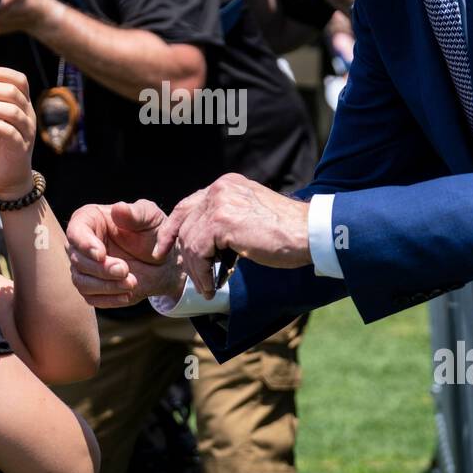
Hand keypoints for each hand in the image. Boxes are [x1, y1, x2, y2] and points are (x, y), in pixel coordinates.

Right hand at [67, 201, 184, 307]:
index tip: (101, 254)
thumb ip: (135, 213)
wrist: (165, 260)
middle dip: (101, 269)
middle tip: (125, 270)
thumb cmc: (154, 232)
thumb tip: (119, 208)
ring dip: (105, 286)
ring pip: (81, 281)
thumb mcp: (150, 217)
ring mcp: (86, 267)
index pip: (75, 231)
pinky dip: (109, 299)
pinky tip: (127, 294)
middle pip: (77, 259)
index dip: (84, 244)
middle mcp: (82, 244)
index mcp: (90, 220)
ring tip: (131, 283)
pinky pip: (91, 298)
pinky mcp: (93, 287)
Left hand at [156, 173, 311, 298]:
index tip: (163, 249)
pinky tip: (211, 286)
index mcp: (227, 184)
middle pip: (184, 222)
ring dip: (196, 269)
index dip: (172, 229)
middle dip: (181, 253)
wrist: (309, 233)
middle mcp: (220, 188)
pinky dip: (202, 272)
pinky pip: (198, 250)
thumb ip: (227, 219)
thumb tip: (204, 243)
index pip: (187, 205)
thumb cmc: (286, 232)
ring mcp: (220, 202)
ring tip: (207, 287)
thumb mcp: (250, 216)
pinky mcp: (222, 220)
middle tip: (188, 277)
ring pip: (190, 239)